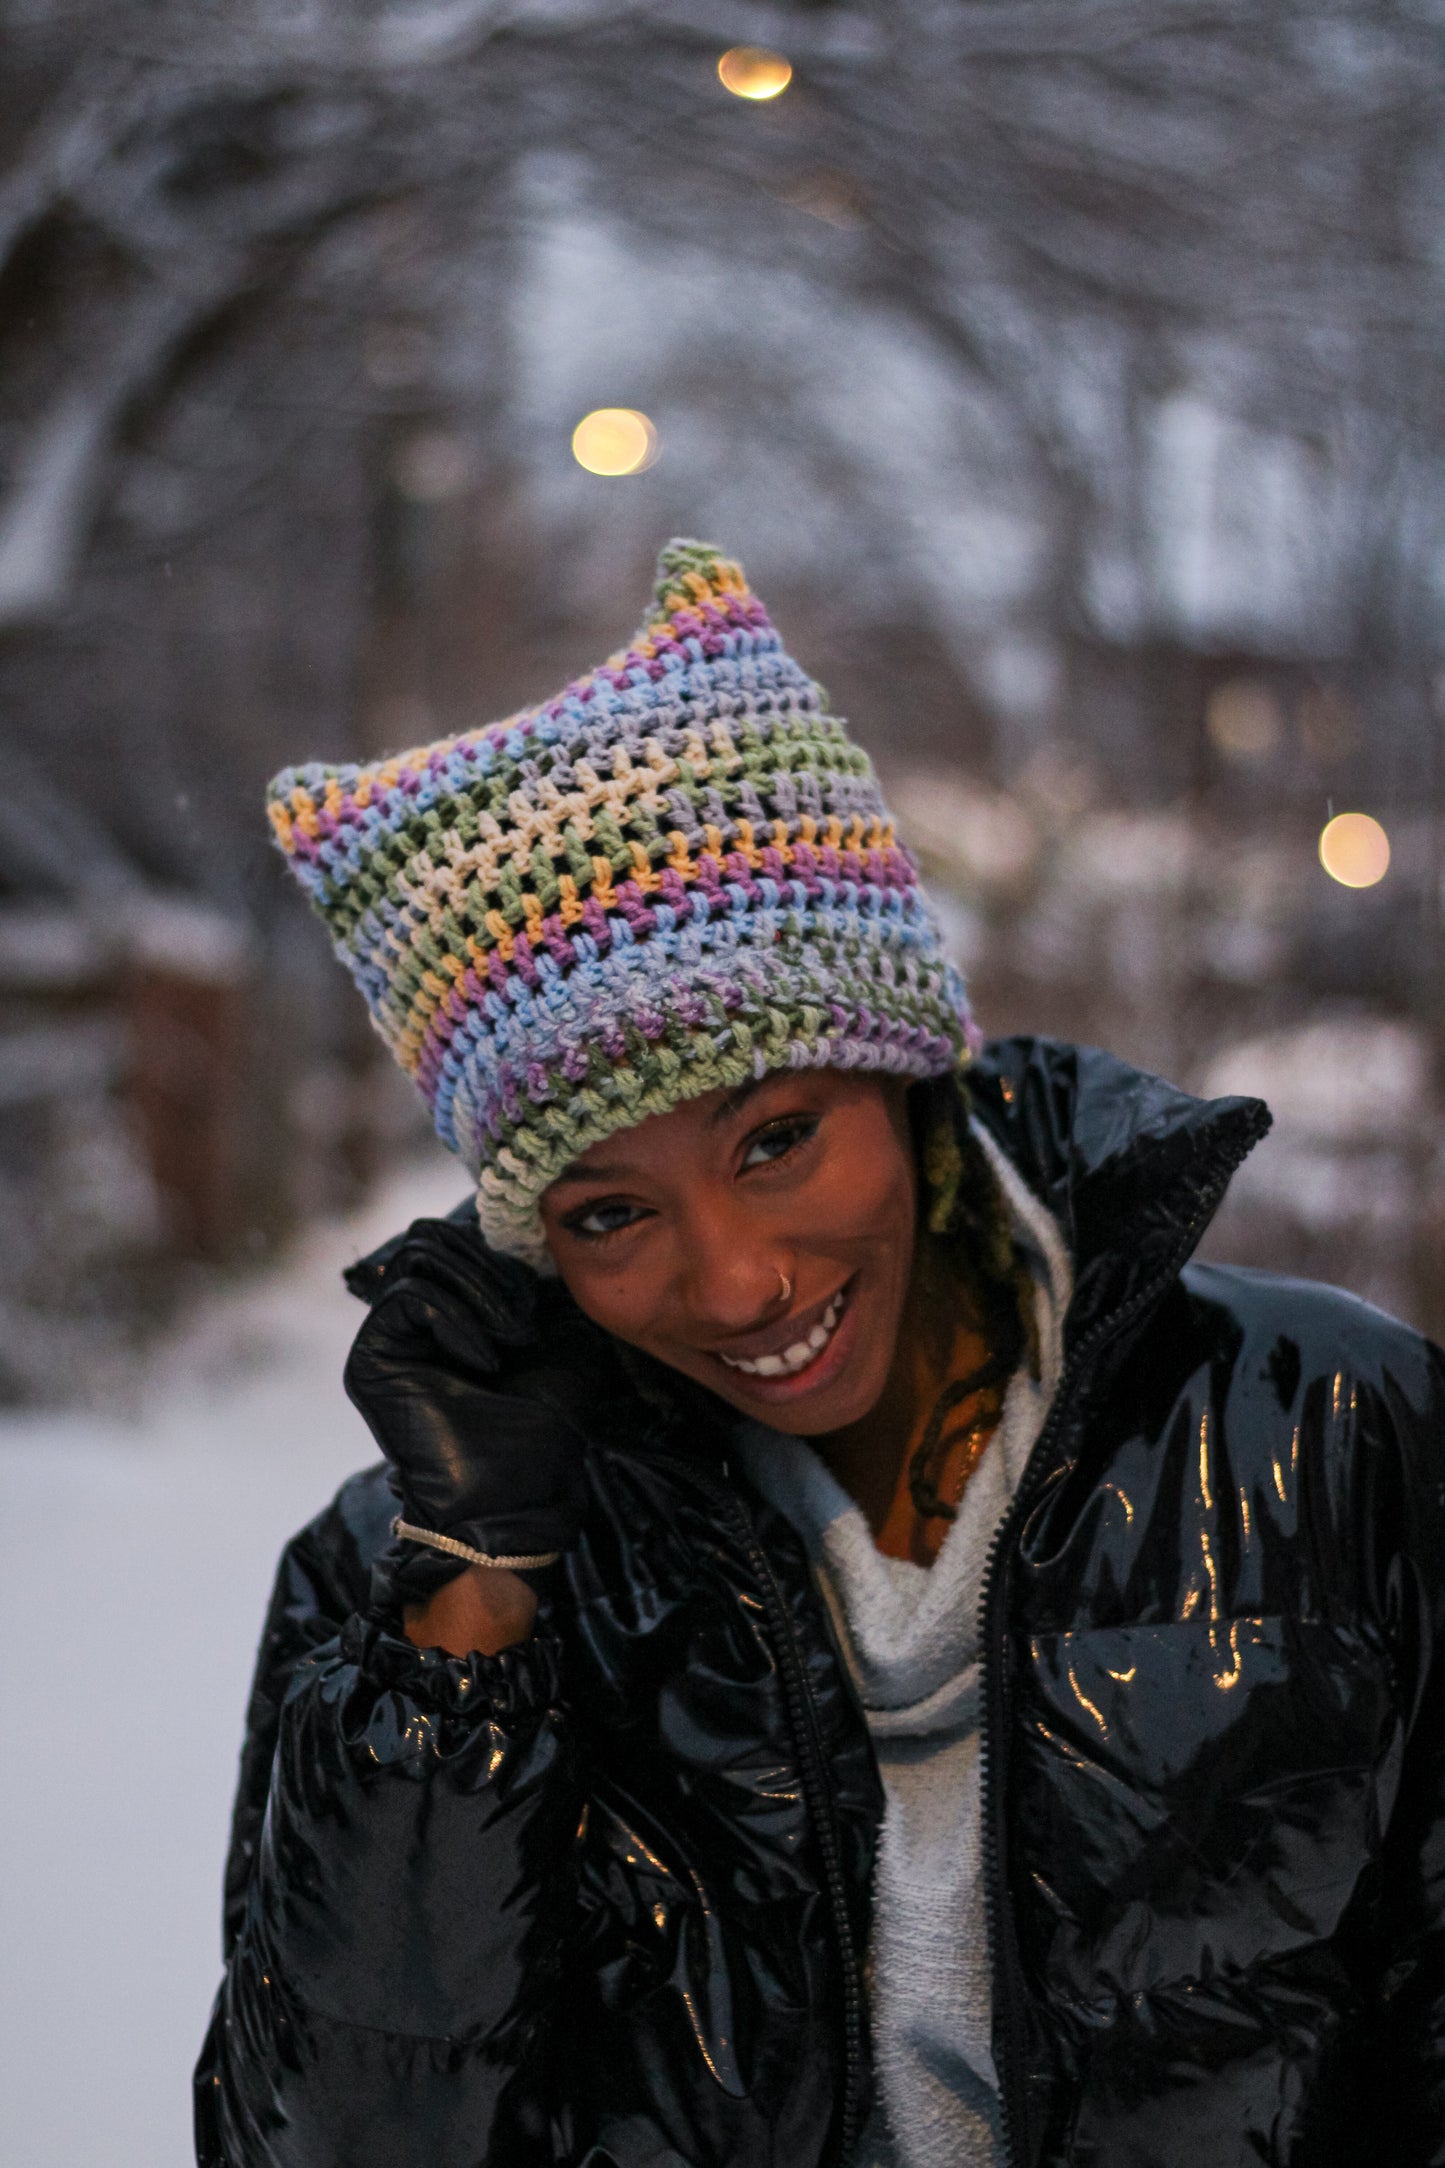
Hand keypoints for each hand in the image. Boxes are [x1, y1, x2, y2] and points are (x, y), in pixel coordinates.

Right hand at [344, 1218, 590, 1599]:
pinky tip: (483, 1359)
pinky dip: (455, 1316)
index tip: (539, 1300)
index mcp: (454, 1311)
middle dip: (488, 1264)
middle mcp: (415, 1320)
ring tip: (510, 1337)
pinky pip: (407, 1296)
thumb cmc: (541, 1431)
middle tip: (522, 1321)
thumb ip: (541, 1286)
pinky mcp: (372, 1357)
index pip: (458, 1239)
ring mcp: (389, 1336)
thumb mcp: (561, 1341)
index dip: (502, 1253)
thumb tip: (532, 1240)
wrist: (514, 1496)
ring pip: (417, 1256)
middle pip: (430, 1237)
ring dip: (477, 1287)